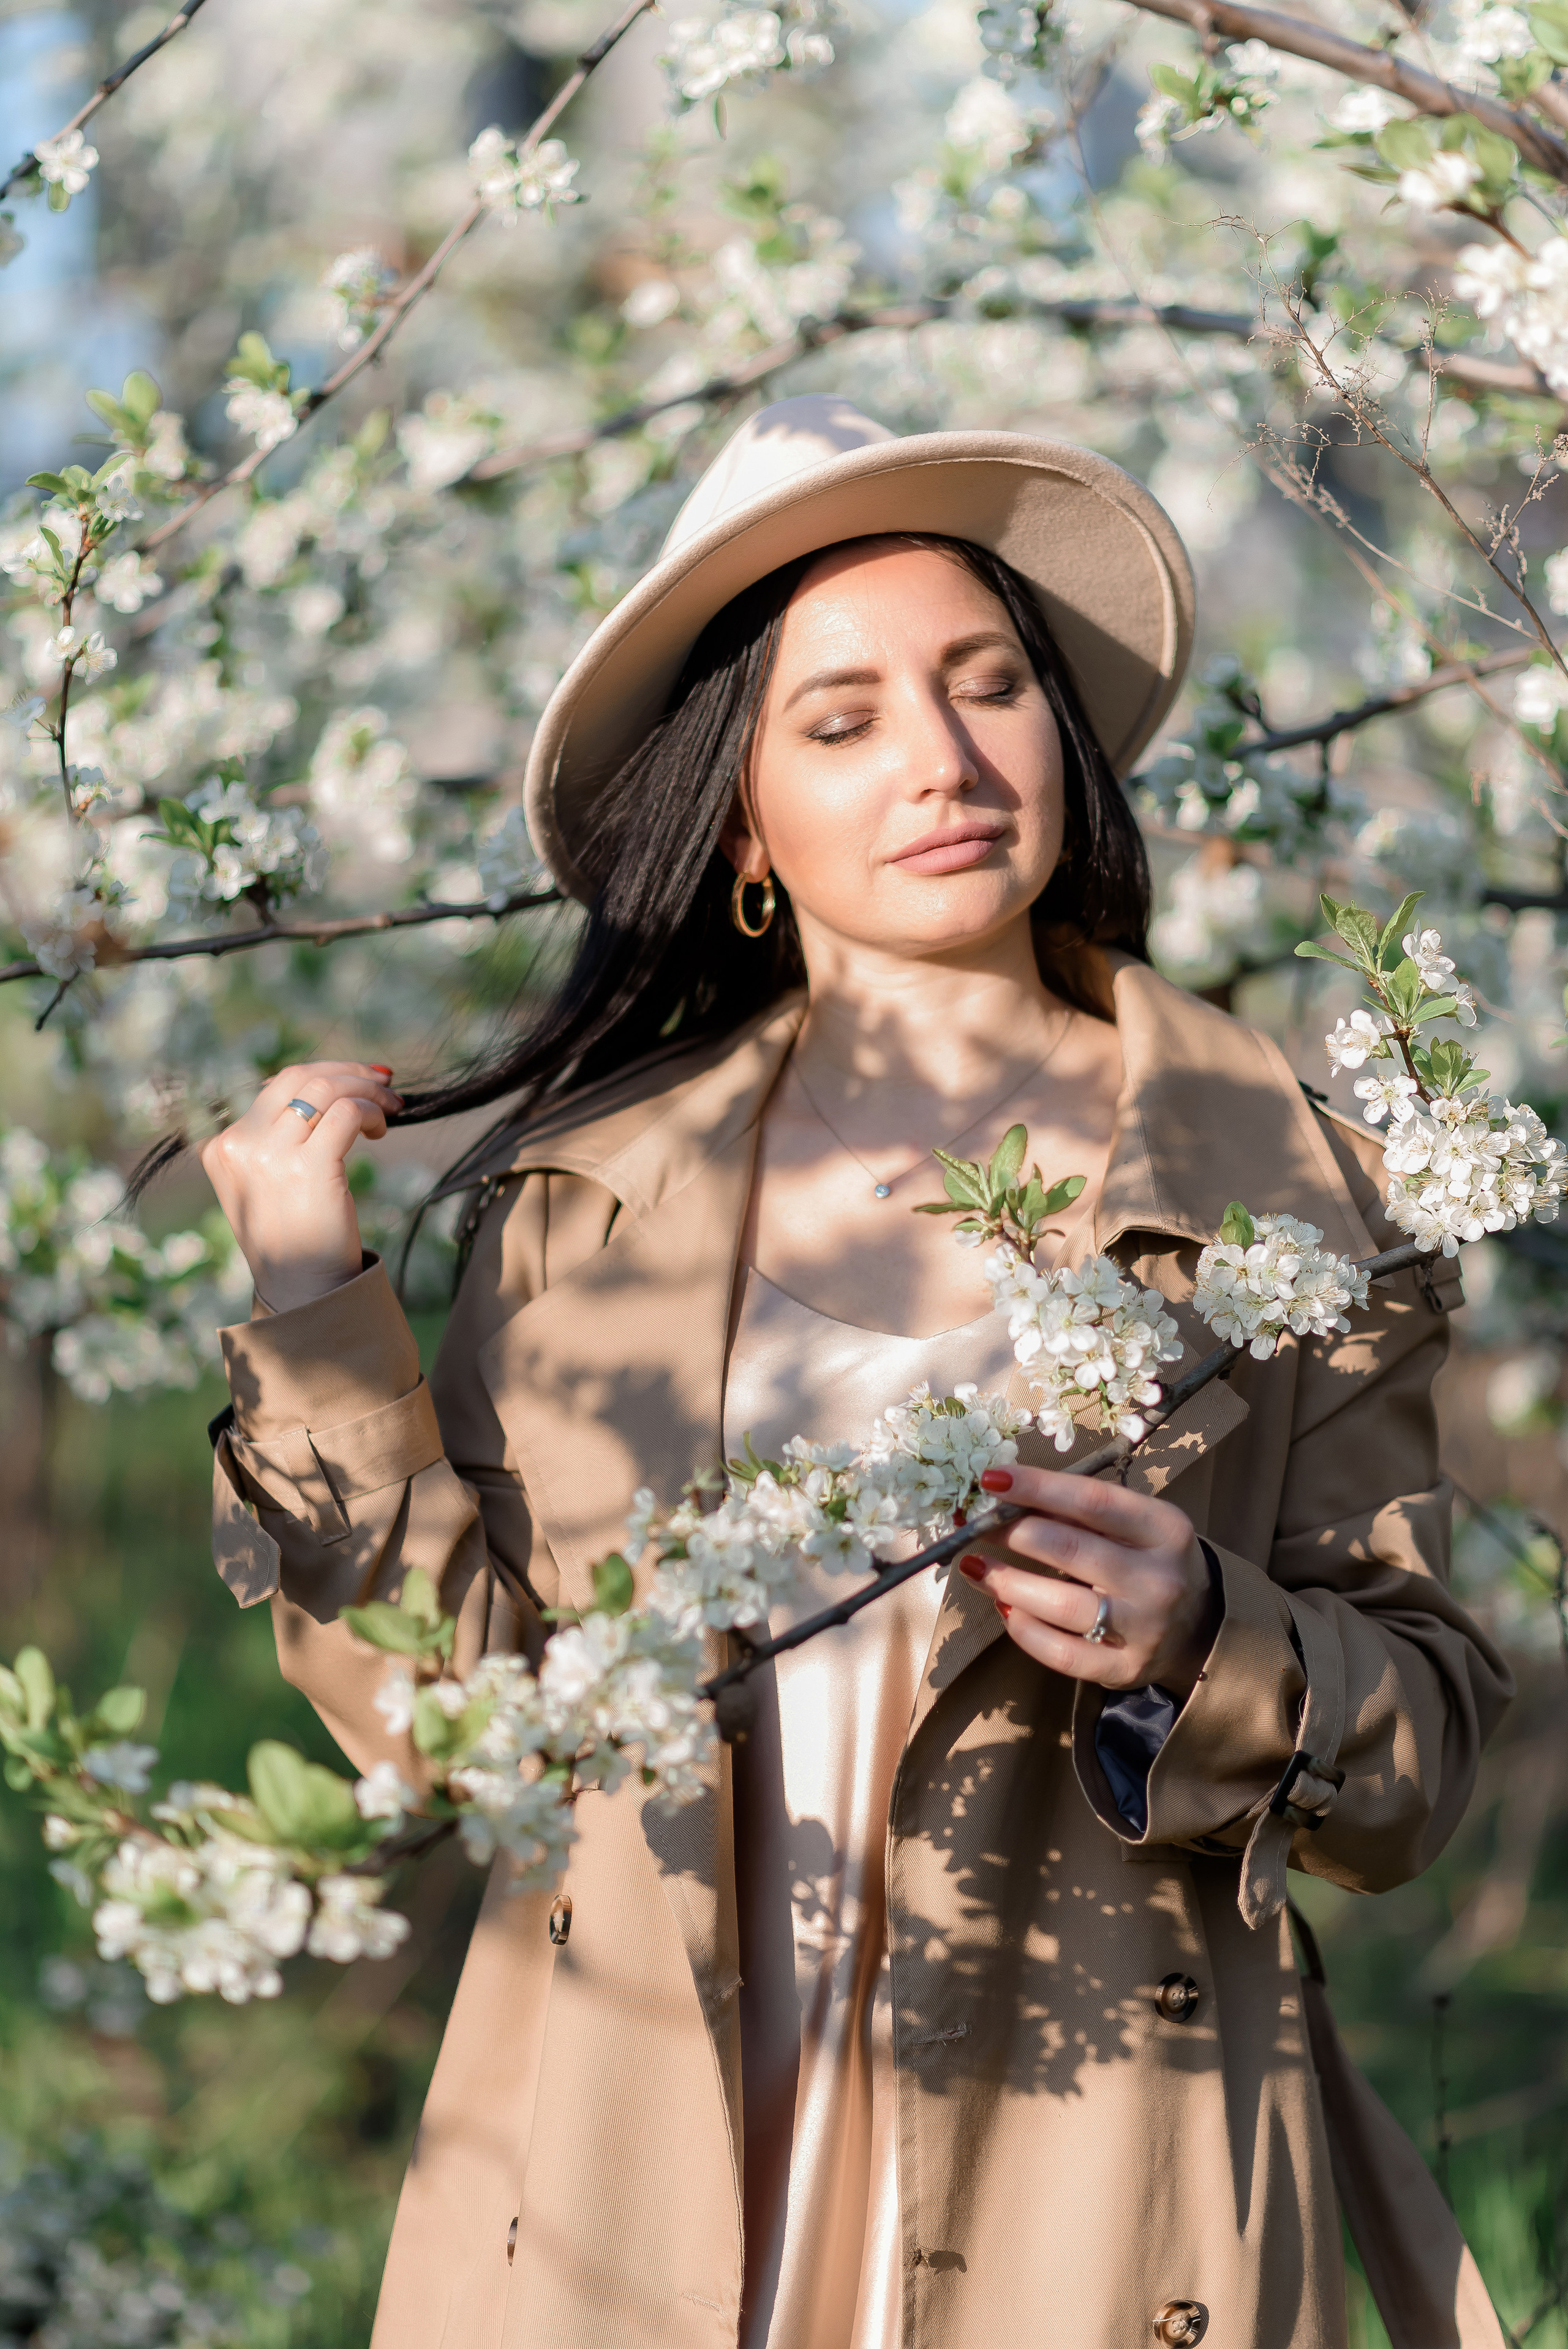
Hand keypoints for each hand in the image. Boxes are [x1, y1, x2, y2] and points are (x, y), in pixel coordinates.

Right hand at [200, 1061, 402, 1312]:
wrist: (300, 1292)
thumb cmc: (292, 1241)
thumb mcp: (265, 1186)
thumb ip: (276, 1141)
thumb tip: (323, 1091)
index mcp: (223, 1148)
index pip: (276, 1086)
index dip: (323, 1074)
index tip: (358, 1078)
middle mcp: (239, 1146)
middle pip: (299, 1077)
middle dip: (347, 1071)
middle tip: (382, 1082)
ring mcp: (270, 1156)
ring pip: (325, 1089)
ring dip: (366, 1090)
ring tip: (390, 1108)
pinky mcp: (308, 1167)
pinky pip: (346, 1113)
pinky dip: (370, 1111)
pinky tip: (381, 1128)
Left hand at [957, 1465, 1218, 1698]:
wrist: (1199, 1626)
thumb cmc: (1150, 1560)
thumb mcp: (1136, 1525)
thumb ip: (1081, 1513)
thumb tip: (1005, 1497)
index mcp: (1164, 1528)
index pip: (1093, 1501)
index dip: (1037, 1487)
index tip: (991, 1479)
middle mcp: (1158, 1579)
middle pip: (1070, 1549)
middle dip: (1012, 1533)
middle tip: (974, 1526)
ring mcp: (1145, 1629)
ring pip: (1061, 1605)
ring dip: (1007, 1582)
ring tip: (975, 1567)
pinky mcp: (1126, 1669)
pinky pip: (1063, 1654)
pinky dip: (1026, 1631)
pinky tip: (1005, 1608)